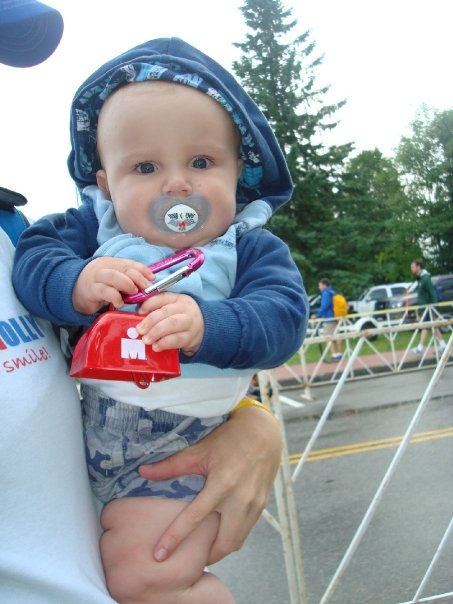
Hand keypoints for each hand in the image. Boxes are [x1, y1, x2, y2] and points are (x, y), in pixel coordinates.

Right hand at [72, 257, 152, 314]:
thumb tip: (147, 284)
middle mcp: (104, 267)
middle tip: (146, 287)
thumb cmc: (97, 286)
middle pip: (123, 268)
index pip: (129, 263)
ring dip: (127, 283)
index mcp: (111, 263)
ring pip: (113, 276)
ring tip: (134, 292)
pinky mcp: (91, 290)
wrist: (72, 290)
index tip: (152, 278)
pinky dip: (115, 297)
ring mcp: (96, 277)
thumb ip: (126, 280)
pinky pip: (105, 291)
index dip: (142, 270)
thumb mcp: (113, 280)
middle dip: (137, 277)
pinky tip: (120, 303)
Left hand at [136, 291, 203, 355]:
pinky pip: (177, 339)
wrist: (205, 330)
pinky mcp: (191, 337)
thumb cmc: (182, 318)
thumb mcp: (174, 309)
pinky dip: (164, 343)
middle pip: (167, 311)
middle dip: (150, 321)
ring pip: (172, 324)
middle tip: (139, 330)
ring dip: (156, 332)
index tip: (139, 312)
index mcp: (178, 299)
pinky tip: (156, 346)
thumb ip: (158, 310)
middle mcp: (185, 308)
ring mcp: (190, 323)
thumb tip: (138, 315)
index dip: (150, 304)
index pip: (163, 297)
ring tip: (146, 340)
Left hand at [138, 405, 281, 564]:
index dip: (175, 538)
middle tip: (189, 558)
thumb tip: (142, 472)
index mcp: (221, 484)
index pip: (194, 519)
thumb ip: (171, 466)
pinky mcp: (262, 505)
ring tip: (205, 549)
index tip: (160, 556)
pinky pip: (247, 531)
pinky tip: (221, 532)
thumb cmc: (229, 439)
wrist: (263, 432)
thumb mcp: (200, 450)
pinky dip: (233, 537)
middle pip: (223, 544)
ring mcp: (254, 504)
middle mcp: (239, 499)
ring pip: (237, 541)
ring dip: (220, 549)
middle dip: (206, 557)